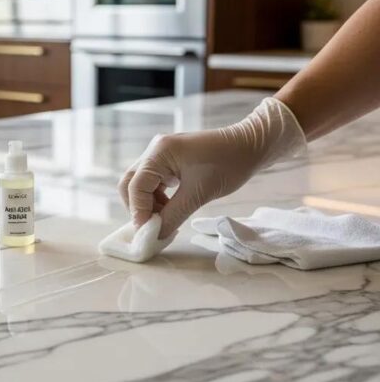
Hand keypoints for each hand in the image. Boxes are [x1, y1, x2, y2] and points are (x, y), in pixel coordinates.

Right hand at [118, 97, 306, 238]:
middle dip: (138, 208)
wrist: (251, 145)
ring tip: (165, 220)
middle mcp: (154, 151)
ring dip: (148, 205)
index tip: (149, 233)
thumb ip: (172, 216)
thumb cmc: (229, 165)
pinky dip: (157, 199)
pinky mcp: (169, 161)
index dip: (139, 213)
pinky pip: (153, 182)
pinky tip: (170, 209)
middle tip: (152, 228)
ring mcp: (160, 155)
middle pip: (130, 184)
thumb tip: (154, 236)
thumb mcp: (199, 194)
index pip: (135, 187)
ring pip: (140, 185)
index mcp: (159, 153)